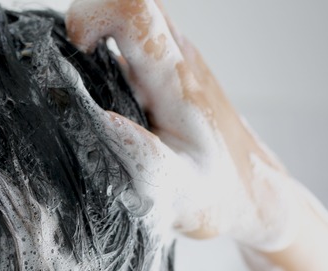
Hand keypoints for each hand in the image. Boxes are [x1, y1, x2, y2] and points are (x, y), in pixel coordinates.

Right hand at [67, 0, 297, 250]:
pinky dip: (104, 63)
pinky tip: (104, 106)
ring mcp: (173, 60)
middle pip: (127, 6)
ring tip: (86, 96)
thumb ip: (143, 162)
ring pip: (127, 22)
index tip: (77, 54)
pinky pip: (129, 44)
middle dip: (86, 27)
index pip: (134, 11)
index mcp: (176, 79)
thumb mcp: (179, 193)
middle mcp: (177, 57)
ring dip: (94, 47)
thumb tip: (100, 122)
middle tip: (73, 74)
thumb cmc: (219, 194)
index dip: (92, 16)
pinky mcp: (167, 71)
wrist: (254, 192)